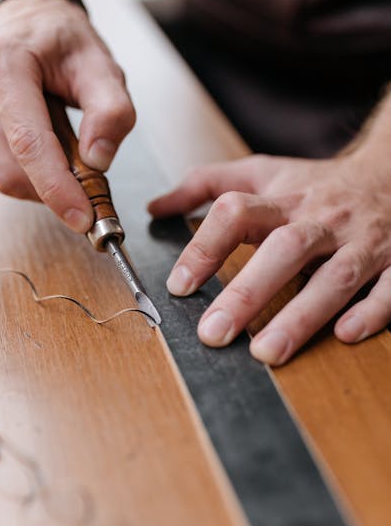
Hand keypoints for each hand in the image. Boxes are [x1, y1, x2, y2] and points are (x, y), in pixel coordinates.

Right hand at [0, 0, 135, 232]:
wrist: (21, 18)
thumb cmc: (60, 39)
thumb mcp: (101, 63)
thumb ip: (112, 111)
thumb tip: (98, 161)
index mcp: (0, 64)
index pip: (28, 144)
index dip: (57, 188)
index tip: (83, 217)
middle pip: (11, 171)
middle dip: (54, 189)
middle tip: (89, 183)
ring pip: (3, 176)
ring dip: (42, 179)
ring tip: (63, 144)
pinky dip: (28, 170)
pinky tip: (40, 140)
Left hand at [148, 153, 390, 364]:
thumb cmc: (316, 184)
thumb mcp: (262, 172)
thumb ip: (207, 185)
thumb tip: (155, 206)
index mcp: (285, 200)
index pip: (237, 212)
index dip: (205, 246)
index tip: (179, 285)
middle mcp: (322, 221)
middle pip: (285, 250)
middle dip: (248, 291)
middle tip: (214, 333)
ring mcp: (362, 242)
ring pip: (334, 277)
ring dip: (301, 315)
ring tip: (265, 353)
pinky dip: (372, 310)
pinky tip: (345, 334)